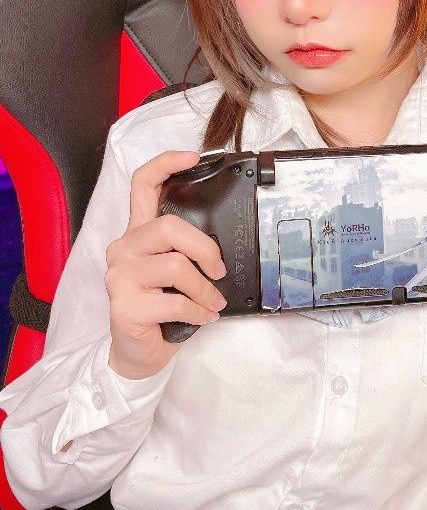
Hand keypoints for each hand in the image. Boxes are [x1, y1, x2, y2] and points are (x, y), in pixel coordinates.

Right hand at [105, 150, 227, 378]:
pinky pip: (175, 301)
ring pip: (176, 266)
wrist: (138, 353)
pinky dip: (198, 311)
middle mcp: (124, 248)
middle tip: (219, 271)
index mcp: (138, 234)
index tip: (194, 156)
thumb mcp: (174, 273)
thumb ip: (185, 249)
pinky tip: (202, 318)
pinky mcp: (124, 304)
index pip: (142, 185)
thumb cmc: (162, 308)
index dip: (166, 164)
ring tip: (213, 303)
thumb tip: (224, 244)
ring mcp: (120, 276)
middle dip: (205, 249)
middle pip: (169, 226)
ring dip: (205, 289)